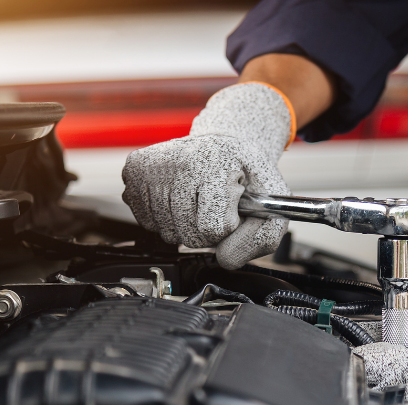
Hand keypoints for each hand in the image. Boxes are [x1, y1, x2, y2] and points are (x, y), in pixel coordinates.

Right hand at [122, 82, 293, 268]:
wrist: (225, 142)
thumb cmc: (248, 174)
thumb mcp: (273, 203)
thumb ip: (262, 239)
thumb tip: (224, 258)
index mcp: (217, 164)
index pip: (213, 228)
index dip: (228, 226)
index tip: (234, 205)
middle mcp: (180, 161)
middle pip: (189, 235)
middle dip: (207, 229)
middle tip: (216, 202)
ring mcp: (154, 165)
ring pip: (167, 233)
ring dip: (186, 225)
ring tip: (198, 198)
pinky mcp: (134, 170)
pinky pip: (147, 222)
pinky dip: (166, 218)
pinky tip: (179, 196)